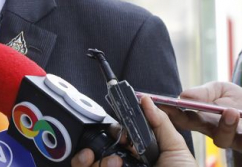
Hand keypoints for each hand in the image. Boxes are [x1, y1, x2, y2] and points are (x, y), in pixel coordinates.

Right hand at [71, 95, 194, 166]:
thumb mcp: (175, 149)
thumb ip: (160, 122)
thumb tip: (144, 99)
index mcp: (136, 154)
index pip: (114, 137)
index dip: (113, 130)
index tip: (119, 130)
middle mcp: (120, 163)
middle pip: (96, 146)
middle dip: (99, 140)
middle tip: (116, 143)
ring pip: (86, 161)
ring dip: (93, 157)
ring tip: (115, 162)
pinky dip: (88, 164)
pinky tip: (111, 164)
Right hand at [162, 81, 241, 151]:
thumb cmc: (236, 98)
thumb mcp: (218, 89)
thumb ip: (202, 92)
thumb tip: (182, 96)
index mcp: (200, 118)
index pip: (180, 116)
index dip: (168, 110)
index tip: (159, 102)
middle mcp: (211, 130)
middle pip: (192, 128)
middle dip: (181, 118)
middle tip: (177, 106)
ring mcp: (228, 137)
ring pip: (221, 139)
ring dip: (225, 126)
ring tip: (231, 111)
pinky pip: (241, 141)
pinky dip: (236, 127)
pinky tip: (236, 114)